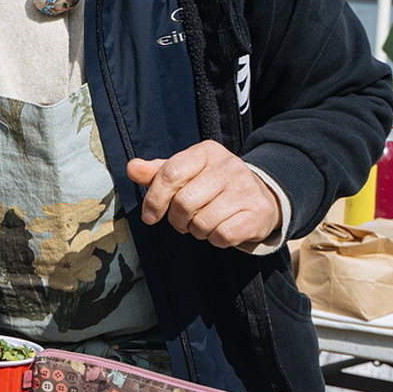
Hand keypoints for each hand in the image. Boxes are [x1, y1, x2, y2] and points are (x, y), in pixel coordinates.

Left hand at [126, 141, 281, 248]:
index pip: (170, 173)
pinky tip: (220, 229)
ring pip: (201, 222)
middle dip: (176, 219)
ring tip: (202, 223)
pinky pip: (221, 235)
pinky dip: (214, 239)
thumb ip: (157, 172)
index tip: (149, 216)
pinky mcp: (257, 213)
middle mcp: (228, 166)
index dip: (154, 199)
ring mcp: (245, 189)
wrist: (260, 196)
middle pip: (183, 202)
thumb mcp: (186, 173)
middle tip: (182, 220)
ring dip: (195, 230)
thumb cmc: (213, 185)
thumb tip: (132, 168)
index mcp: (207, 152)